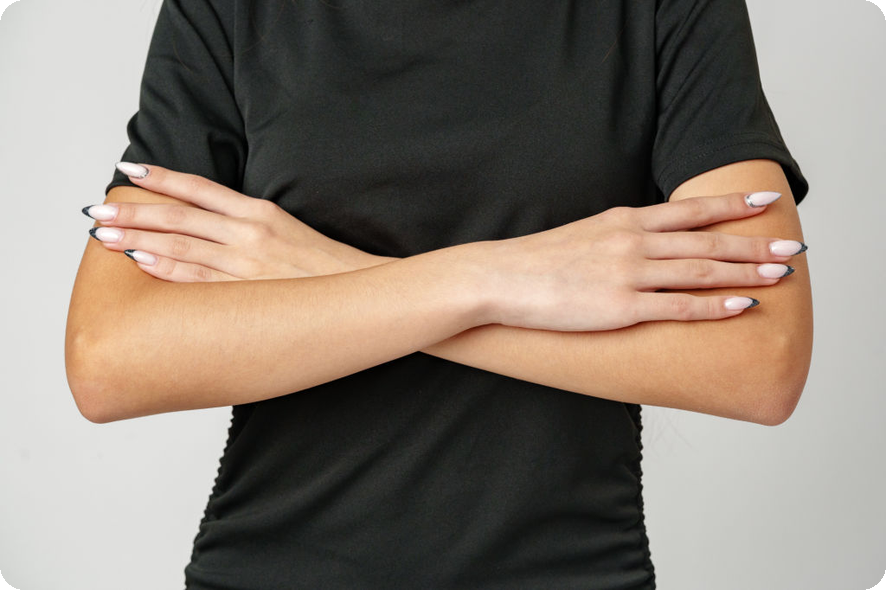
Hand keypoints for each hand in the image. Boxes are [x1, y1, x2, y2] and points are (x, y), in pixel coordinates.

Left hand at [84, 163, 392, 281]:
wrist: (362, 292)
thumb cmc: (326, 265)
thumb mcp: (289, 229)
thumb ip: (248, 224)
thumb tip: (207, 225)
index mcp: (260, 212)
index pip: (200, 189)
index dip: (163, 178)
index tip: (130, 171)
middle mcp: (250, 233)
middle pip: (180, 216)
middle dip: (135, 212)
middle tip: (98, 210)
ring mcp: (247, 264)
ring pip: (181, 247)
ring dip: (138, 239)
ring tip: (105, 236)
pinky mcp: (248, 292)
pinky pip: (198, 280)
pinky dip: (166, 269)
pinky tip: (140, 261)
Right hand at [480, 191, 805, 331]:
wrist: (499, 279)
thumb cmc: (536, 260)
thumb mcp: (584, 235)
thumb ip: (620, 237)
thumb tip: (648, 246)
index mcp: (624, 221)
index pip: (689, 210)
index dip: (731, 206)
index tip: (765, 202)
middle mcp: (633, 242)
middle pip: (706, 240)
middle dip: (754, 244)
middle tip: (792, 247)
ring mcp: (628, 274)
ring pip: (701, 271)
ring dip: (746, 273)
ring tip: (781, 275)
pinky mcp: (620, 308)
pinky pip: (678, 307)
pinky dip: (715, 307)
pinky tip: (743, 305)